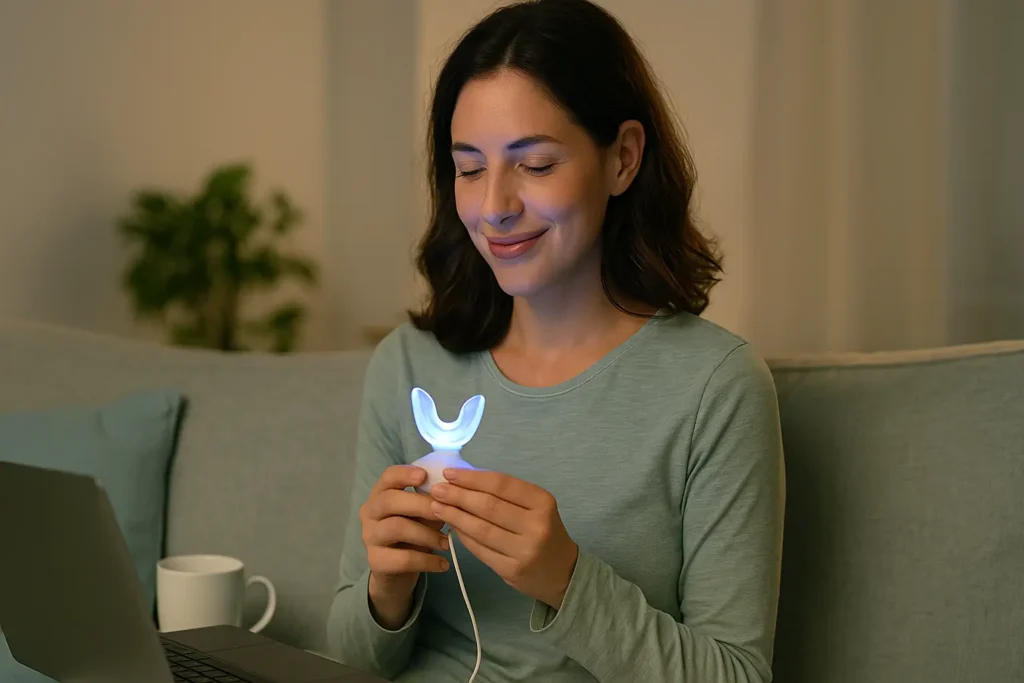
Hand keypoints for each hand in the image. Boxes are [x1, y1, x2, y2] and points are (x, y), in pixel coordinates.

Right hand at [359, 465, 448, 627]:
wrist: (398, 572)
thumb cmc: (413, 534)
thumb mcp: (423, 515)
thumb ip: (432, 503)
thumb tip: (452, 495)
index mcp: (381, 494)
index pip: (388, 476)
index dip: (405, 474)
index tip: (424, 476)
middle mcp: (370, 512)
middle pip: (390, 500)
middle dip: (421, 505)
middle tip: (446, 514)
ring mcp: (370, 537)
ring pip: (397, 527)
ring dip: (427, 534)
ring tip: (447, 543)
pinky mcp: (376, 561)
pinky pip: (403, 559)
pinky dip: (428, 561)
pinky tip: (443, 564)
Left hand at [429, 468, 578, 608]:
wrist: (563, 572)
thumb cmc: (544, 531)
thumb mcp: (535, 507)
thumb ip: (505, 495)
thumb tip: (463, 481)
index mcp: (542, 502)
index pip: (501, 484)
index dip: (472, 478)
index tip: (449, 473)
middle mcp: (536, 525)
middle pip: (489, 506)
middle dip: (458, 496)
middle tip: (437, 490)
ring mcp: (524, 550)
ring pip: (481, 529)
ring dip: (455, 516)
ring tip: (436, 507)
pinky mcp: (512, 570)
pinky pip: (480, 549)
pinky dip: (463, 537)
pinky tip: (452, 527)